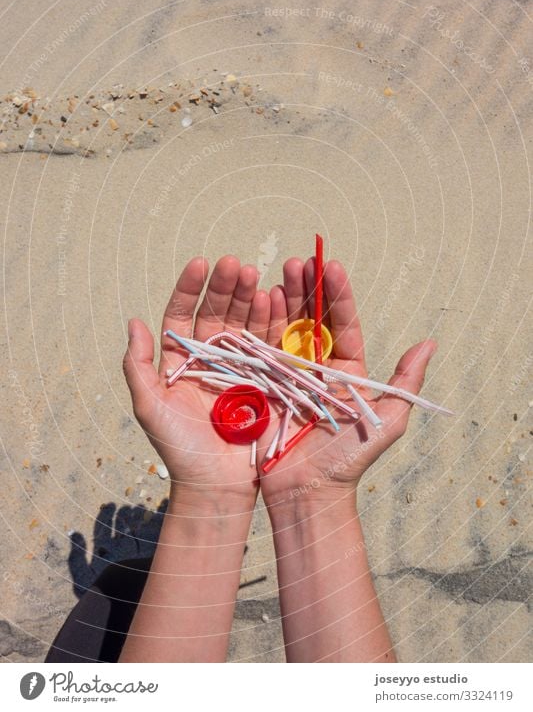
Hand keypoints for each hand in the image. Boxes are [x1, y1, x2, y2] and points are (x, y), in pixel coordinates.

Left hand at [123, 256, 270, 503]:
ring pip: (243, 323)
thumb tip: (133, 321)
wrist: (216, 487)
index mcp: (179, 361)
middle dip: (225, 287)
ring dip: (250, 298)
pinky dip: (272, 321)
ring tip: (256, 275)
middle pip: (216, 313)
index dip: (190, 288)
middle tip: (236, 264)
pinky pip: (268, 345)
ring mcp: (239, 368)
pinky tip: (275, 299)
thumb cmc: (178, 449)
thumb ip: (138, 366)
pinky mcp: (265, 381)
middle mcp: (210, 359)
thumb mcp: (149, 408)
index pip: (182, 315)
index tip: (200, 263)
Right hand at [259, 257, 437, 510]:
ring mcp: (288, 374)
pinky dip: (259, 324)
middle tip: (299, 260)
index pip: (343, 323)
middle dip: (306, 288)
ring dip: (282, 298)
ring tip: (277, 271)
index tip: (331, 264)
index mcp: (347, 370)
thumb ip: (405, 382)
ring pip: (285, 327)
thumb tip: (430, 343)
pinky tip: (257, 301)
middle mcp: (317, 367)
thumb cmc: (348, 460)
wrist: (307, 494)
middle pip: (311, 318)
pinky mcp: (263, 385)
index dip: (337, 294)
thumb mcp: (387, 420)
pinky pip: (261, 349)